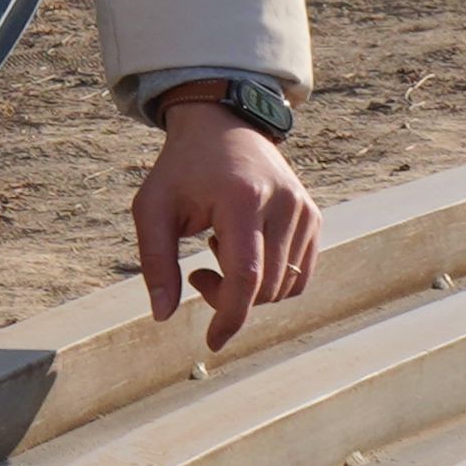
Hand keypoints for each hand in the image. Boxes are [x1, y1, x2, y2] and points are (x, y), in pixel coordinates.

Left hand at [132, 99, 319, 352]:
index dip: (231, 316)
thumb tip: (162, 315)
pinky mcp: (313, 217)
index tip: (212, 341)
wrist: (222, 125)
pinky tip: (246, 251)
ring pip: (286, 286)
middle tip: (198, 274)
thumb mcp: (152, 208)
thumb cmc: (182, 169)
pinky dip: (272, 280)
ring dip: (250, 290)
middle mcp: (283, 204)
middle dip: (230, 300)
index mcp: (242, 199)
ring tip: (220, 254)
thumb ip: (155, 261)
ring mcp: (304, 210)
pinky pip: (300, 274)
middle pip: (266, 287)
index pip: (247, 276)